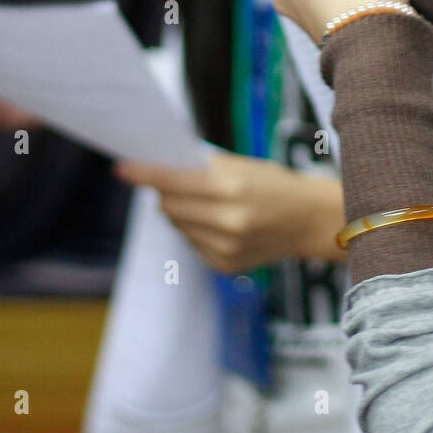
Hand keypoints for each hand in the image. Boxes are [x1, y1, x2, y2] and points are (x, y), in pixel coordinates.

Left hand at [113, 150, 346, 268]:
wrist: (311, 222)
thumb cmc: (276, 185)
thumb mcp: (244, 166)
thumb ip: (204, 168)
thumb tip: (160, 167)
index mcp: (231, 188)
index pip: (172, 181)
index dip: (143, 174)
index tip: (120, 168)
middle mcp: (226, 221)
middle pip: (168, 205)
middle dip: (164, 192)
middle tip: (174, 182)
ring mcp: (225, 247)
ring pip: (177, 225)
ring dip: (180, 211)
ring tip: (208, 203)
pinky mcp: (224, 265)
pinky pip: (191, 243)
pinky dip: (195, 230)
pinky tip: (218, 224)